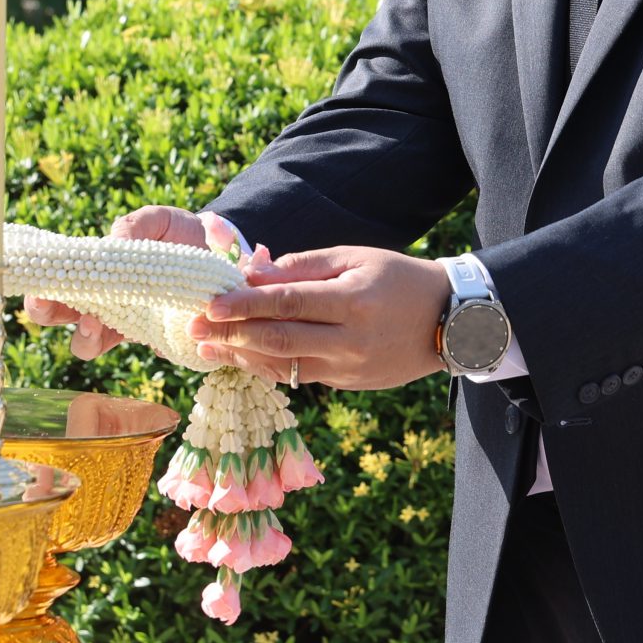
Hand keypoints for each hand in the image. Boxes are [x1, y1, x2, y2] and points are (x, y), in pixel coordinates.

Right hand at [25, 205, 236, 360]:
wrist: (219, 247)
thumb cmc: (174, 232)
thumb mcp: (155, 220)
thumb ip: (133, 226)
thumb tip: (112, 239)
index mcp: (96, 274)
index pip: (54, 289)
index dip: (41, 296)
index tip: (41, 294)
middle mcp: (104, 303)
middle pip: (61, 317)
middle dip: (55, 319)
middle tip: (63, 309)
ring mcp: (129, 323)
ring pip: (92, 344)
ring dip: (87, 339)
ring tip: (95, 326)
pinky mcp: (161, 337)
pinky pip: (148, 350)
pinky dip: (148, 345)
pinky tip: (156, 337)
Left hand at [187, 245, 448, 390]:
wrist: (449, 321)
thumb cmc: (397, 278)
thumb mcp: (355, 258)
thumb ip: (302, 266)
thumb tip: (252, 272)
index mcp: (352, 300)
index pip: (287, 303)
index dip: (244, 305)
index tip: (208, 304)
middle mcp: (350, 340)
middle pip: (279, 340)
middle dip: (231, 335)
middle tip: (192, 329)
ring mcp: (350, 368)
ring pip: (284, 366)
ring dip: (241, 358)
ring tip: (206, 349)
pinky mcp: (349, 384)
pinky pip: (299, 376)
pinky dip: (267, 367)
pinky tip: (241, 358)